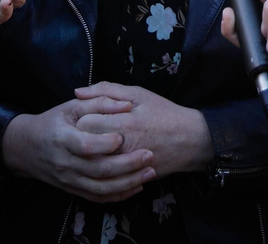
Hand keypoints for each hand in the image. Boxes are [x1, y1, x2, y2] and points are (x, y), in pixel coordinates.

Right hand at [1, 95, 156, 202]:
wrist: (26, 148)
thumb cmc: (53, 122)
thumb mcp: (71, 106)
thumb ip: (99, 102)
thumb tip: (126, 104)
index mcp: (63, 139)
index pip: (84, 146)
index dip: (104, 143)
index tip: (122, 137)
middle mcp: (65, 163)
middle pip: (98, 170)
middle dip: (127, 165)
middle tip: (149, 155)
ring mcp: (69, 179)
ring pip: (100, 188)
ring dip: (127, 183)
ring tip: (149, 172)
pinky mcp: (73, 189)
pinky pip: (97, 197)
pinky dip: (118, 195)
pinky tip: (136, 187)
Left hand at [72, 83, 214, 176]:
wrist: (190, 140)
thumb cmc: (164, 113)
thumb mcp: (139, 94)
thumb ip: (107, 90)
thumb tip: (77, 91)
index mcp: (124, 121)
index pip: (84, 123)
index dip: (80, 119)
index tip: (86, 115)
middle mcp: (123, 145)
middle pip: (85, 145)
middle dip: (82, 137)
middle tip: (88, 131)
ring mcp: (126, 164)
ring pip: (92, 163)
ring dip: (89, 154)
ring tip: (95, 145)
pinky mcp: (130, 177)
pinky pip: (104, 176)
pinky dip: (100, 167)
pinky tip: (104, 158)